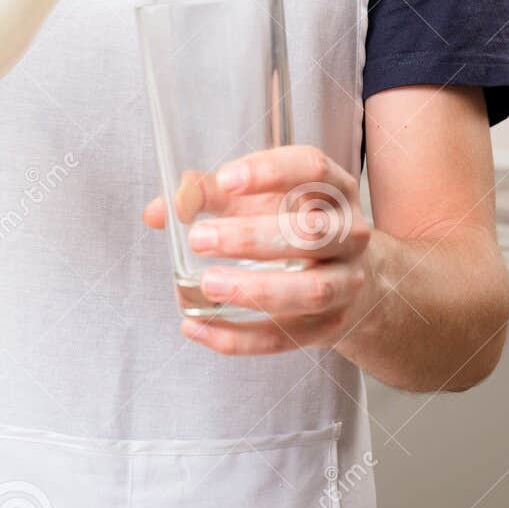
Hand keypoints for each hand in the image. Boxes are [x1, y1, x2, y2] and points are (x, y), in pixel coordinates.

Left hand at [142, 144, 373, 355]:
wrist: (344, 276)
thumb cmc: (292, 225)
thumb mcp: (257, 201)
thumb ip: (207, 196)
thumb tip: (159, 211)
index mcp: (332, 189)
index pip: (311, 168)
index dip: (269, 172)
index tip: (225, 180)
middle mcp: (349, 233)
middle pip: (310, 234)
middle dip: (250, 237)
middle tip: (199, 238)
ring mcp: (346, 283)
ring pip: (310, 290)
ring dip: (254, 290)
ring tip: (207, 285)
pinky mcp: (330, 327)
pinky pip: (286, 338)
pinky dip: (238, 337)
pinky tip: (197, 326)